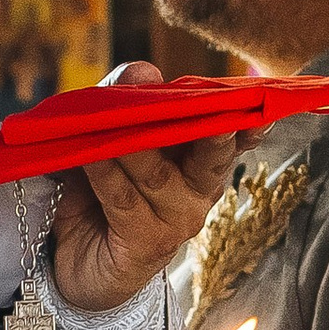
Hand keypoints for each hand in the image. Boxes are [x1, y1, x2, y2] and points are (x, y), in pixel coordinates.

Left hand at [48, 64, 240, 309]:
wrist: (73, 260)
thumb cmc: (99, 192)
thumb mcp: (109, 136)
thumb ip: (126, 101)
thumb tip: (145, 69)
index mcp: (201, 158)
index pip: (233, 133)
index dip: (246, 118)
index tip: (255, 100)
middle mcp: (199, 189)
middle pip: (212, 155)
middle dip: (212, 130)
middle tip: (206, 110)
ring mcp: (177, 220)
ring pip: (158, 174)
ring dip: (132, 146)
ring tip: (107, 122)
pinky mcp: (147, 245)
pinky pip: (124, 200)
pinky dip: (105, 174)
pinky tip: (89, 157)